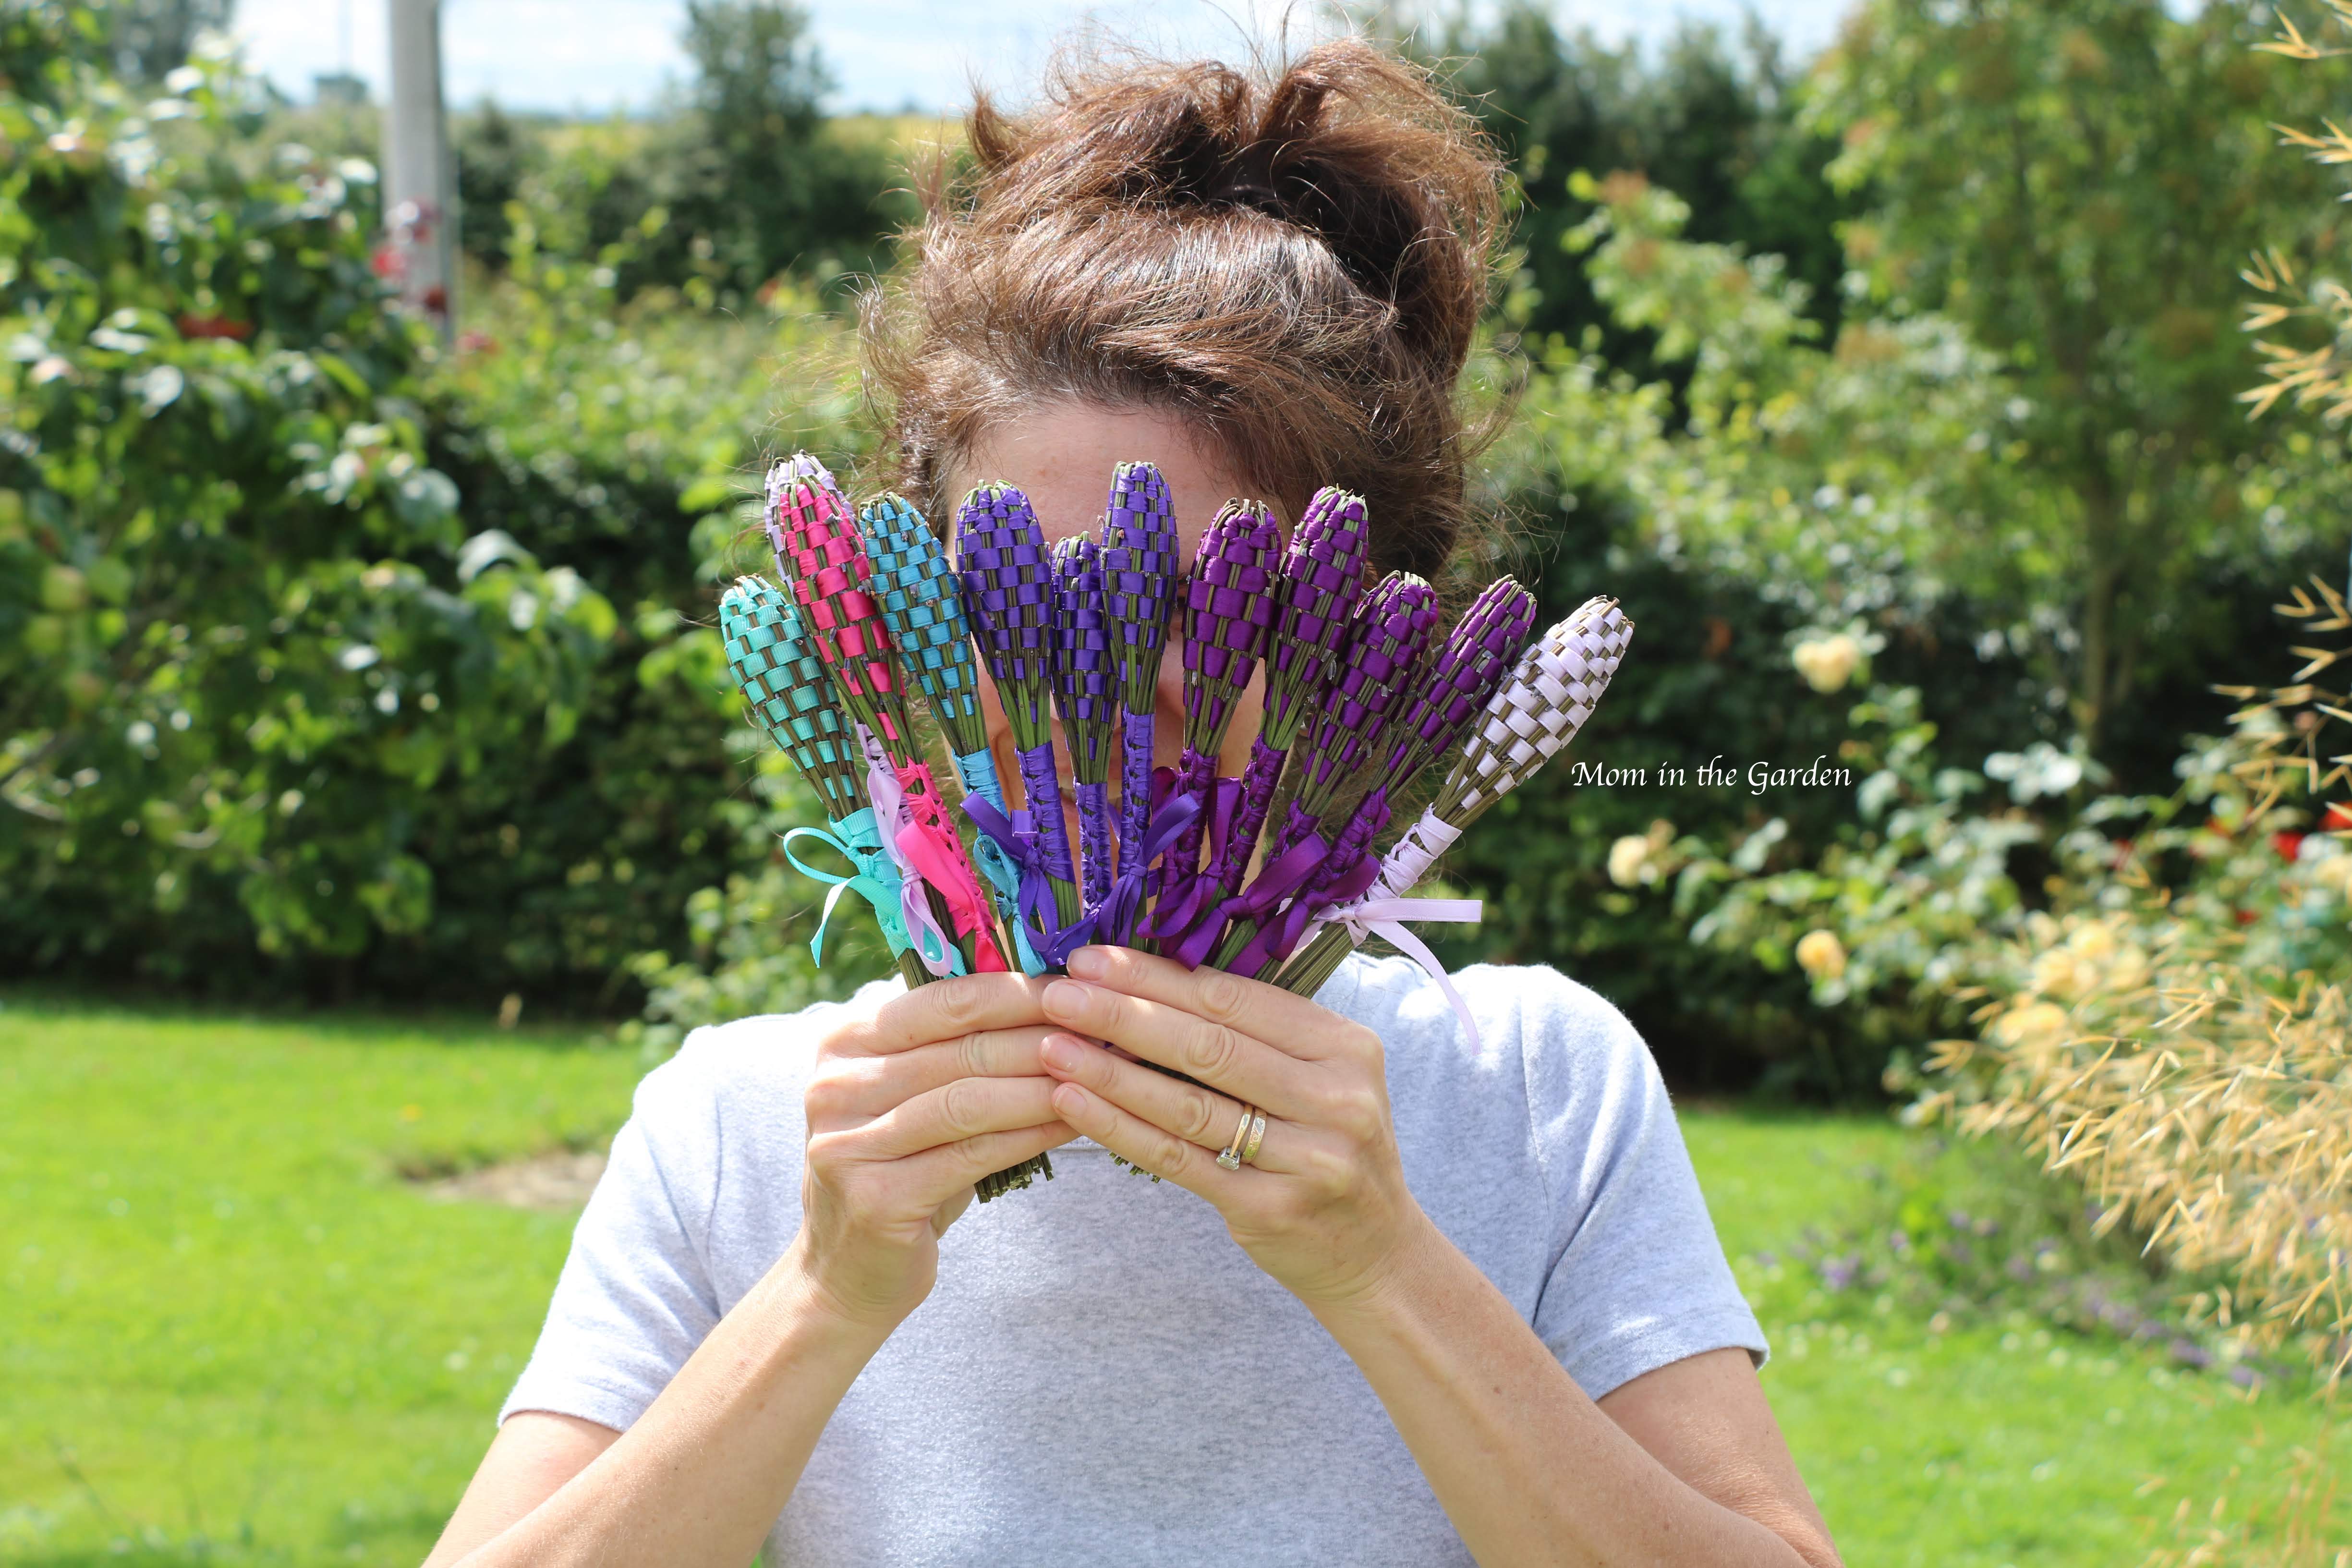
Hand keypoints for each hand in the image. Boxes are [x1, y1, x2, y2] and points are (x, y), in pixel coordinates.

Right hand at [790, 974, 1075, 1329]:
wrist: (847, 1266)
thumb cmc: (903, 1164)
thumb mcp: (915, 1093)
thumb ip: (958, 1044)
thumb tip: (1057, 993)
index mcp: (842, 1042)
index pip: (943, 1000)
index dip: (1018, 992)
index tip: (1080, 990)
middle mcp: (834, 1087)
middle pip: (962, 1049)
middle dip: (1043, 1038)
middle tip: (1103, 1034)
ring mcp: (847, 1144)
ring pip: (969, 1101)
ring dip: (1043, 1087)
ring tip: (1098, 1077)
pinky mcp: (875, 1198)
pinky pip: (972, 1155)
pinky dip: (1030, 1136)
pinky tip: (1073, 1126)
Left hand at [1036, 945, 1436, 1313]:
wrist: (1375, 1254)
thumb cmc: (1327, 1148)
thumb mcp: (1321, 1079)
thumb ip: (1256, 1036)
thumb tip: (1147, 982)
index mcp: (1346, 1046)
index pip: (1234, 999)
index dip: (1157, 977)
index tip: (1093, 960)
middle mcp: (1335, 1098)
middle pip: (1209, 1046)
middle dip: (1124, 1014)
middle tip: (1057, 993)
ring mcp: (1307, 1158)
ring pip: (1187, 1105)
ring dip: (1110, 1072)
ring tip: (1050, 1045)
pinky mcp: (1270, 1209)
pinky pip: (1178, 1159)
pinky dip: (1120, 1129)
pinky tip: (1071, 1103)